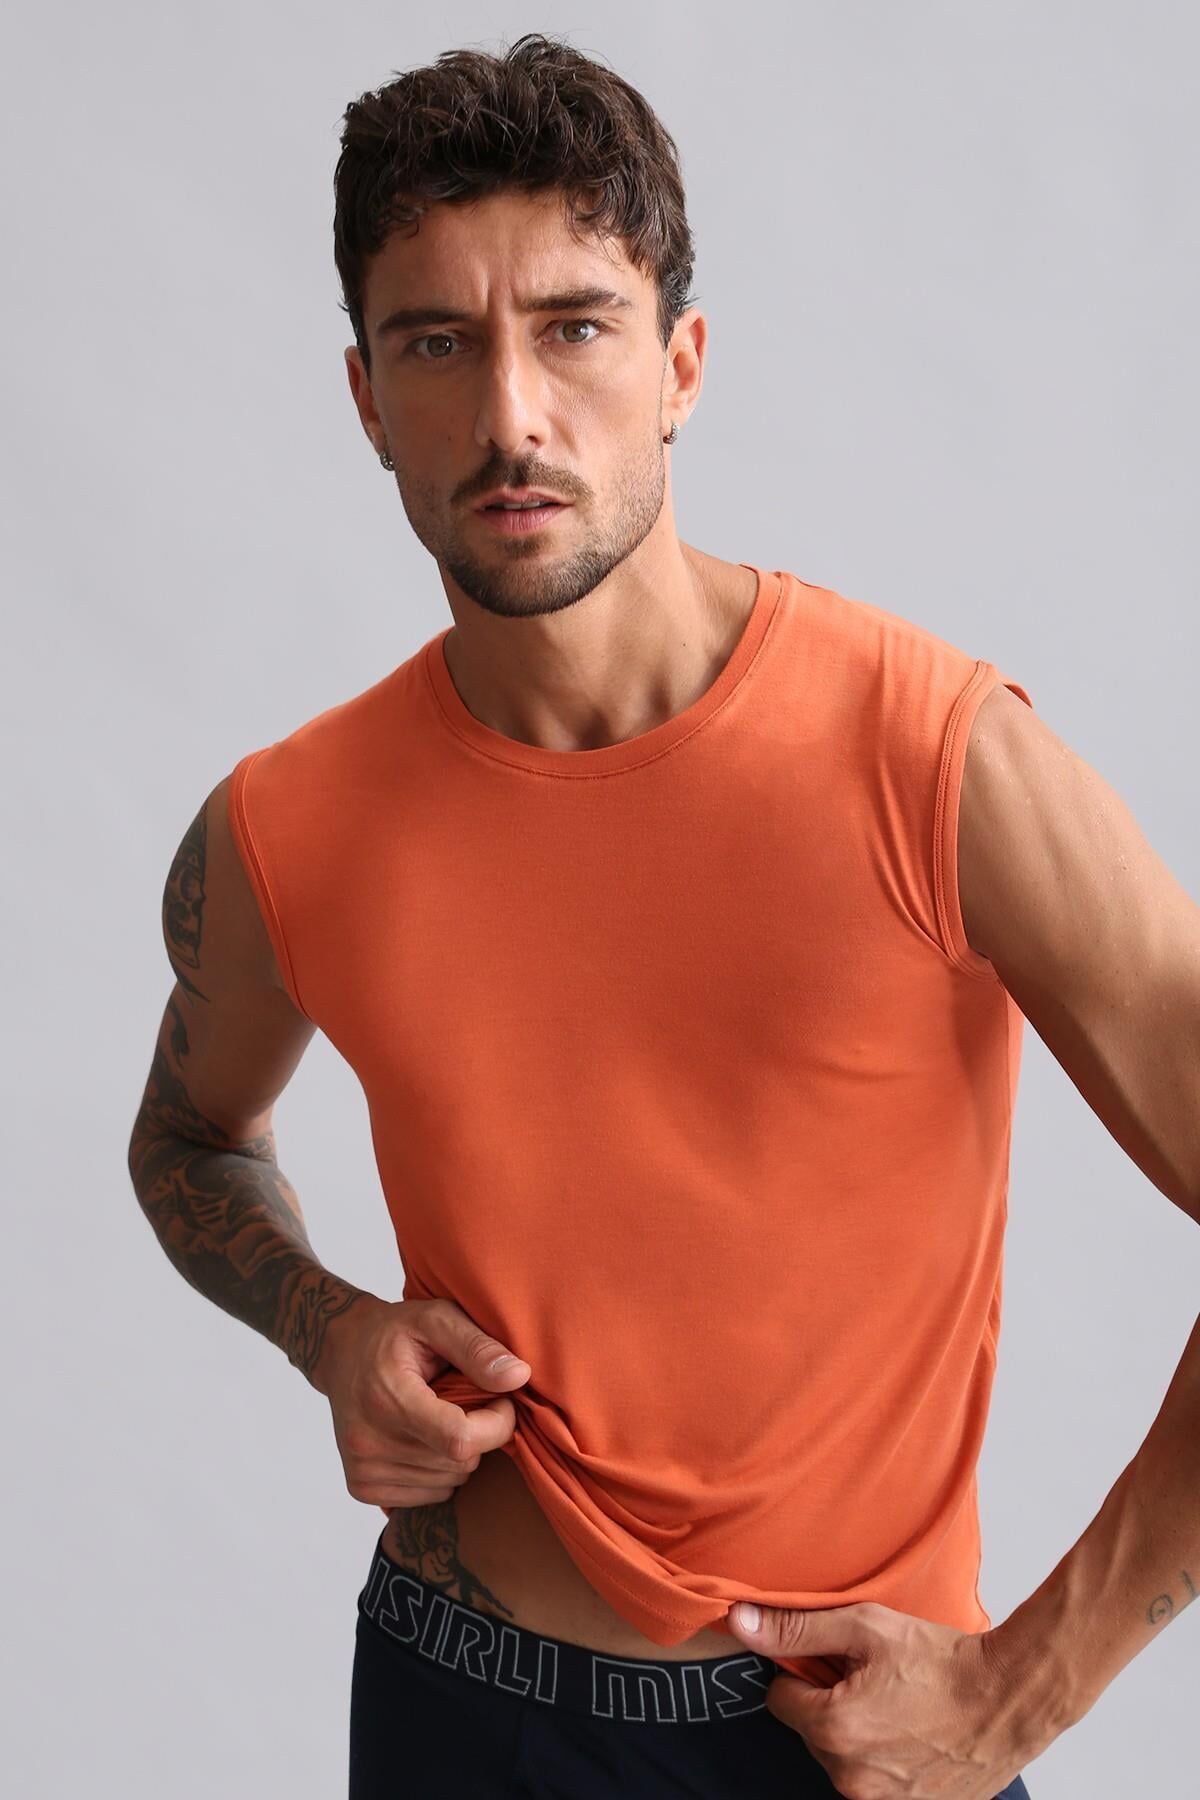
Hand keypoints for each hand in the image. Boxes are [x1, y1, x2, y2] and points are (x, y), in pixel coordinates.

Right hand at [318, 1294, 531, 1510]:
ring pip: (449, 1482)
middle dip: (479, 1433)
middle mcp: (369, 1441)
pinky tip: (423, 1437)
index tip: (501, 1399)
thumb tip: (519, 1377)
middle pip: (460, 1463)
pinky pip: (429, 1495)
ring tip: (439, 1414)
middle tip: (465, 1400)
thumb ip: (477, 1347)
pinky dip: (438, 1469)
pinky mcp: (361, 1487)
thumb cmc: (393, 1332)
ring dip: (458, 1453)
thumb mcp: (436, 1318)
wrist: (341, 1351)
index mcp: (388, 1398)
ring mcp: (363, 1469)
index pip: (460, 1440)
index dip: (497, 1424)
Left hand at [724, 1598, 1027, 1798]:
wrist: (1008, 1698)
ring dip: (858, 1736)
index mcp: (834, 1729)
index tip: (837, 1667)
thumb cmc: (940, 1660)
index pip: (780, 1700)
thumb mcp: (865, 1627)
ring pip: (842, 1760)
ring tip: (898, 1709)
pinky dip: (886, 1762)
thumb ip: (797, 1630)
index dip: (803, 1676)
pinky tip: (912, 1736)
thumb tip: (740, 1624)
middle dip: (831, 1707)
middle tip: (873, 1683)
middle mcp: (850, 1777)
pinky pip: (874, 1784)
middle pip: (811, 1733)